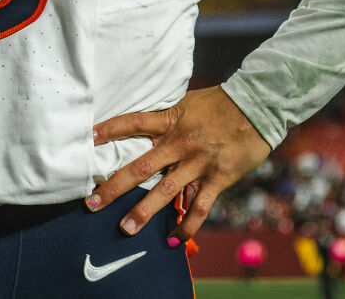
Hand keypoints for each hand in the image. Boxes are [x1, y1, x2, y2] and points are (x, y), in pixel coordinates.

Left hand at [86, 86, 270, 242]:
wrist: (257, 106)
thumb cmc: (219, 103)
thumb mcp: (187, 103)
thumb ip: (167, 117)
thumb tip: (146, 124)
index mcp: (170, 120)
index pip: (133, 123)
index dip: (110, 129)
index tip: (88, 138)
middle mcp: (180, 143)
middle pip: (141, 166)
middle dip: (115, 186)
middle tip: (93, 202)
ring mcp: (198, 163)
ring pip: (166, 192)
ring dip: (144, 212)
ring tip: (125, 229)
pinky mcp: (217, 178)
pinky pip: (199, 208)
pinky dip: (187, 227)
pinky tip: (174, 241)